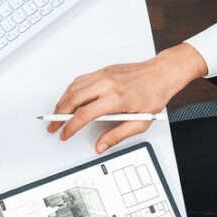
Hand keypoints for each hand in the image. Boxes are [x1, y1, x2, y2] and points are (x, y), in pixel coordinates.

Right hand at [48, 44, 203, 152]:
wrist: (162, 73)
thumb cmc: (154, 95)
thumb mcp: (140, 122)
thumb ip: (117, 135)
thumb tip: (100, 146)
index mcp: (116, 98)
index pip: (84, 115)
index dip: (70, 127)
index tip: (64, 134)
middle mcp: (107, 84)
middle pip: (73, 100)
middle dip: (59, 115)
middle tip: (53, 126)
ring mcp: (104, 75)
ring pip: (73, 88)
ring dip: (62, 102)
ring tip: (57, 114)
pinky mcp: (103, 70)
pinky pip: (80, 80)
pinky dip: (70, 91)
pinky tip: (69, 99)